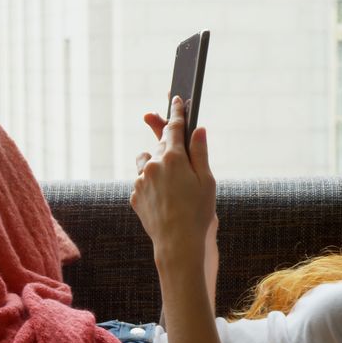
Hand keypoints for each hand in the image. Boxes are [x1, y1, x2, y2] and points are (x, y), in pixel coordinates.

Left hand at [130, 96, 216, 267]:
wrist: (177, 243)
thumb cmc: (198, 212)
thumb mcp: (206, 180)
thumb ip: (200, 152)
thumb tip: (198, 129)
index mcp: (174, 158)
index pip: (175, 127)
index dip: (177, 112)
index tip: (176, 99)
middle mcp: (153, 165)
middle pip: (160, 143)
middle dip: (168, 140)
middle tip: (172, 141)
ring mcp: (141, 180)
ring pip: (146, 161)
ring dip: (156, 163)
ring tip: (172, 181)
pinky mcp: (134, 195)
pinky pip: (142, 181)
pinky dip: (151, 184)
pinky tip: (165, 199)